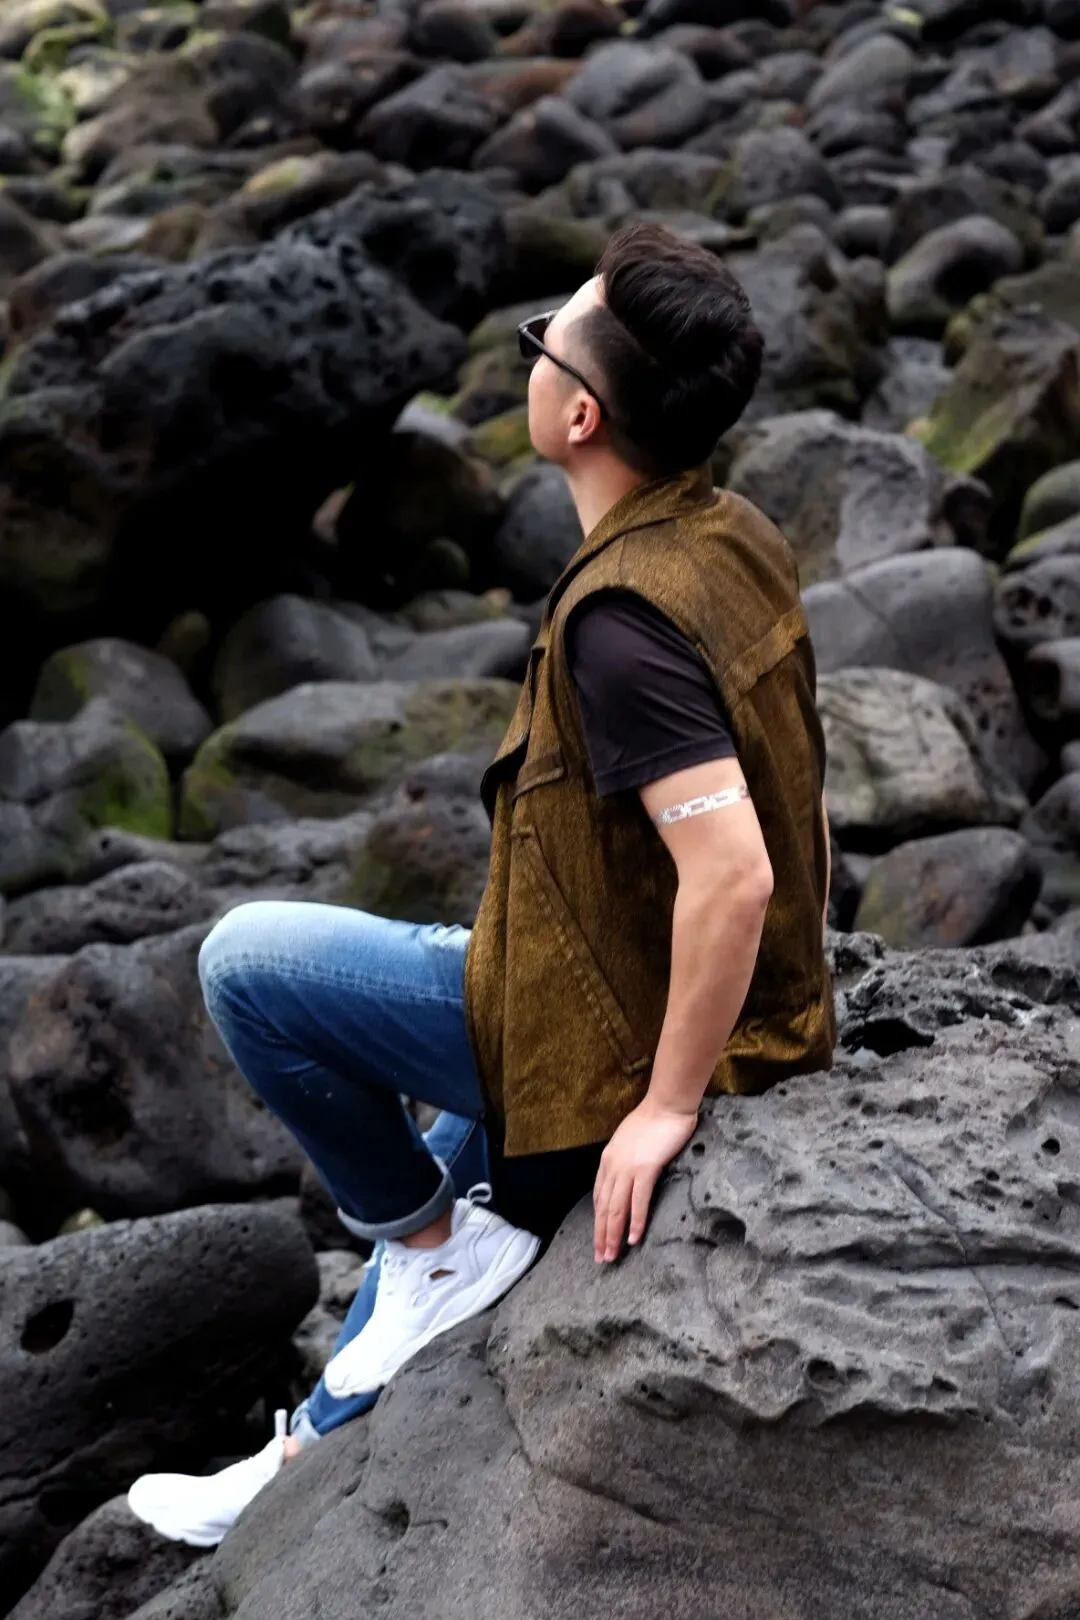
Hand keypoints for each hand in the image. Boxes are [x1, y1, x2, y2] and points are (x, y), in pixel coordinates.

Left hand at [593, 1097, 697, 1262]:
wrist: (667, 1105)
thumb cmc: (653, 1121)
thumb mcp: (628, 1141)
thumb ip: (623, 1159)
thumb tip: (625, 1178)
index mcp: (608, 1160)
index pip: (599, 1197)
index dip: (598, 1220)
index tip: (598, 1239)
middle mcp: (613, 1166)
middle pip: (604, 1207)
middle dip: (601, 1235)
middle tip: (601, 1258)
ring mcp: (628, 1168)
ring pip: (616, 1209)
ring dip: (614, 1235)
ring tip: (612, 1255)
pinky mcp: (646, 1169)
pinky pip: (638, 1201)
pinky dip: (636, 1222)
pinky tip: (634, 1239)